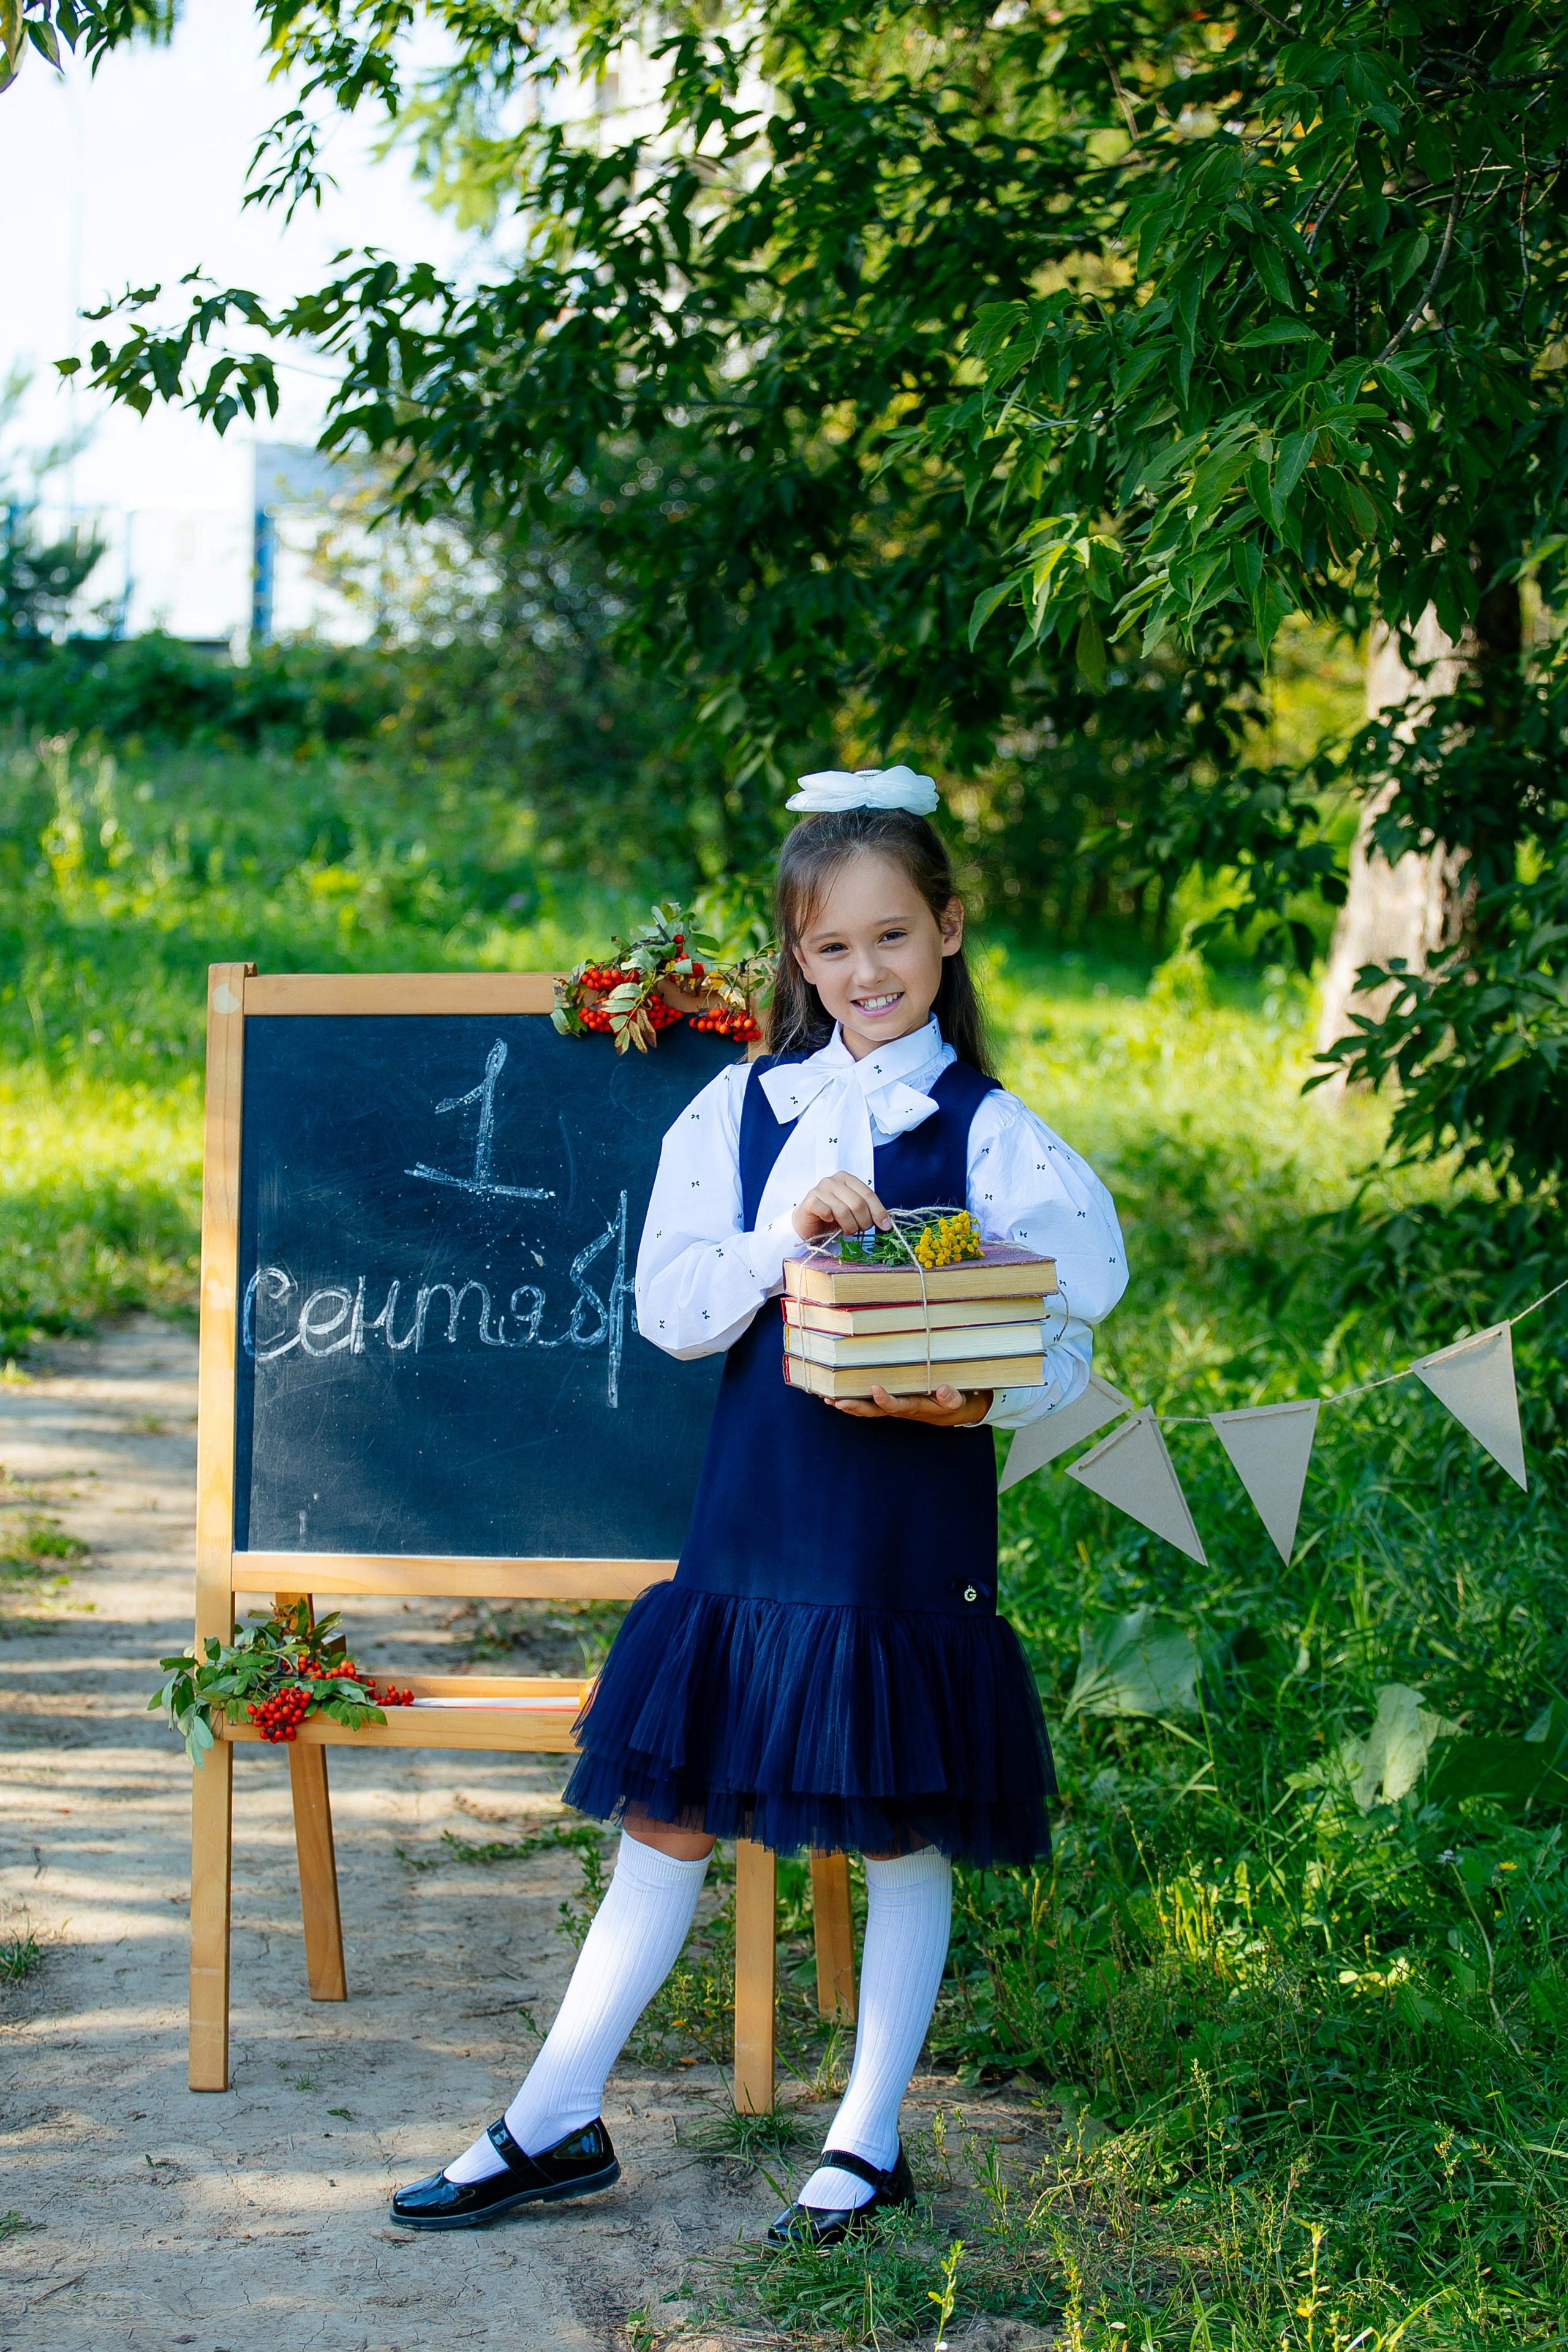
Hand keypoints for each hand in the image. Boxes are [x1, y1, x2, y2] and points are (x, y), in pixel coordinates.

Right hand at [792, 1171, 892, 1241]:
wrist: (808, 1222)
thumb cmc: (832, 1216)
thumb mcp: (853, 1211)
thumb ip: (867, 1210)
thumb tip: (886, 1222)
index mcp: (847, 1179)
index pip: (868, 1194)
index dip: (878, 1211)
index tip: (885, 1226)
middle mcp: (833, 1181)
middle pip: (858, 1204)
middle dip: (863, 1222)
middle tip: (860, 1230)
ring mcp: (820, 1189)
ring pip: (843, 1211)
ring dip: (849, 1226)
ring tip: (847, 1230)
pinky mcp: (810, 1200)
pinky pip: (825, 1211)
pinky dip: (830, 1220)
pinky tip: (829, 1221)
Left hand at [833, 1383, 992, 1425]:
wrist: (953, 1410)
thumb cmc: (954, 1402)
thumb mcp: (958, 1400)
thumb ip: (951, 1397)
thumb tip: (943, 1390)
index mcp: (914, 1407)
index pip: (896, 1405)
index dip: (885, 1399)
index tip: (875, 1388)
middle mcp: (899, 1408)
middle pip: (873, 1411)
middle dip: (855, 1407)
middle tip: (837, 1402)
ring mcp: (892, 1406)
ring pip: (866, 1408)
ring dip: (847, 1405)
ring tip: (827, 1399)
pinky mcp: (890, 1400)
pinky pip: (867, 1402)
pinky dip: (851, 1399)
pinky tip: (833, 1395)